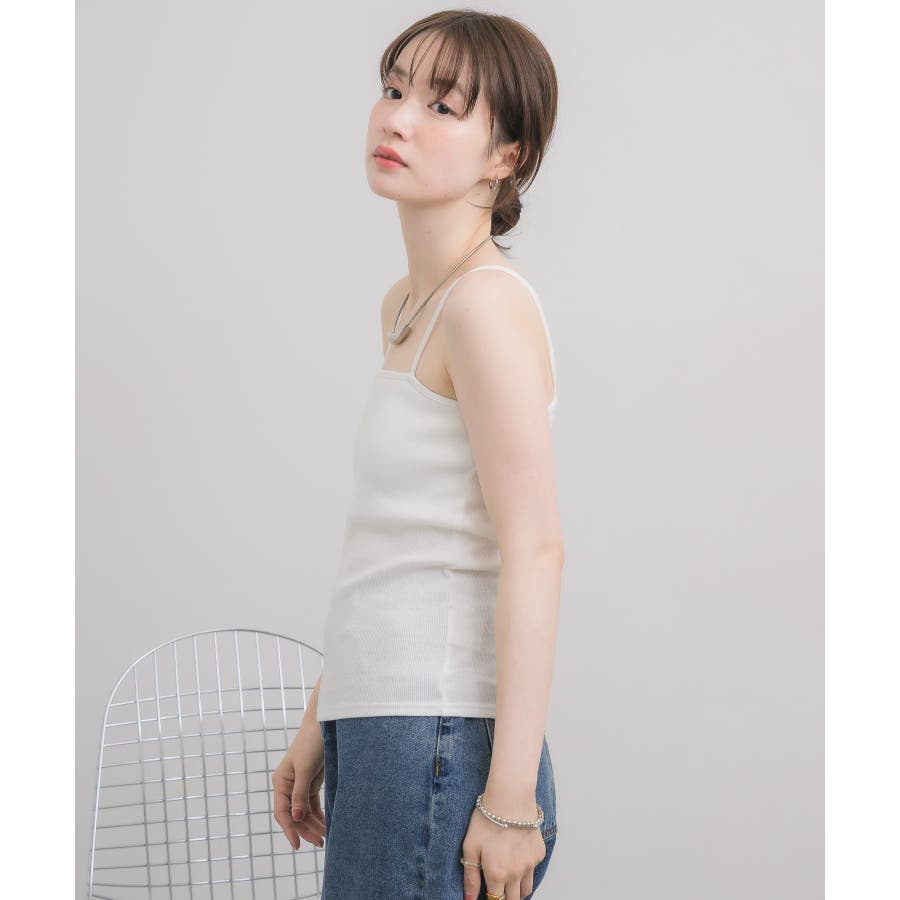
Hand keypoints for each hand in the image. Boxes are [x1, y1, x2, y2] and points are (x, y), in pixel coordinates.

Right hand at [271, 723, 326, 850]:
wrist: (325, 723)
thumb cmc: (311, 742)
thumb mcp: (305, 768)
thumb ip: (300, 793)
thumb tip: (296, 817)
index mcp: (281, 782)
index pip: (282, 812)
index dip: (289, 829)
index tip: (298, 845)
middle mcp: (288, 785)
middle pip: (294, 815)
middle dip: (306, 830)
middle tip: (320, 843)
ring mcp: (300, 785)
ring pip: (304, 812)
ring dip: (314, 824)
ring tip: (326, 837)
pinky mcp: (311, 782)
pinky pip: (313, 804)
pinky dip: (319, 815)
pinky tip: (326, 824)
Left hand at [460, 803, 546, 899]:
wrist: (510, 798)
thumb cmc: (487, 820)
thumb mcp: (470, 847)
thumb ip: (470, 877)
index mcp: (497, 874)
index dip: (491, 899)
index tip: (488, 892)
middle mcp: (516, 874)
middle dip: (505, 897)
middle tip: (498, 887)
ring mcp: (530, 864)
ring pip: (526, 889)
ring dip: (517, 889)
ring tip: (508, 878)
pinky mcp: (539, 853)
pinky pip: (533, 870)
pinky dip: (526, 869)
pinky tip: (517, 855)